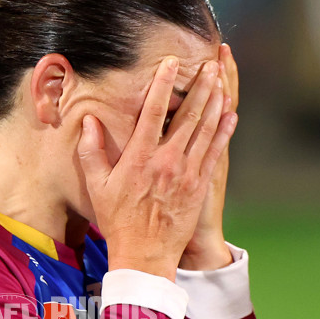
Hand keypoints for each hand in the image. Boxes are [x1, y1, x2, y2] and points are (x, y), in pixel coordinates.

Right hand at [77, 56, 237, 280]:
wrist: (144, 254)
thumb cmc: (118, 221)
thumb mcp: (97, 187)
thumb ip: (91, 151)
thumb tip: (88, 122)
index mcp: (139, 158)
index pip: (152, 113)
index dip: (162, 85)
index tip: (169, 63)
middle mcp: (166, 162)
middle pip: (187, 116)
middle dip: (199, 87)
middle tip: (208, 64)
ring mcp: (186, 174)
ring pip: (205, 130)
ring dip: (215, 103)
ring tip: (221, 80)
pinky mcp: (199, 186)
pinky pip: (214, 152)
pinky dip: (223, 131)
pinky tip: (230, 114)